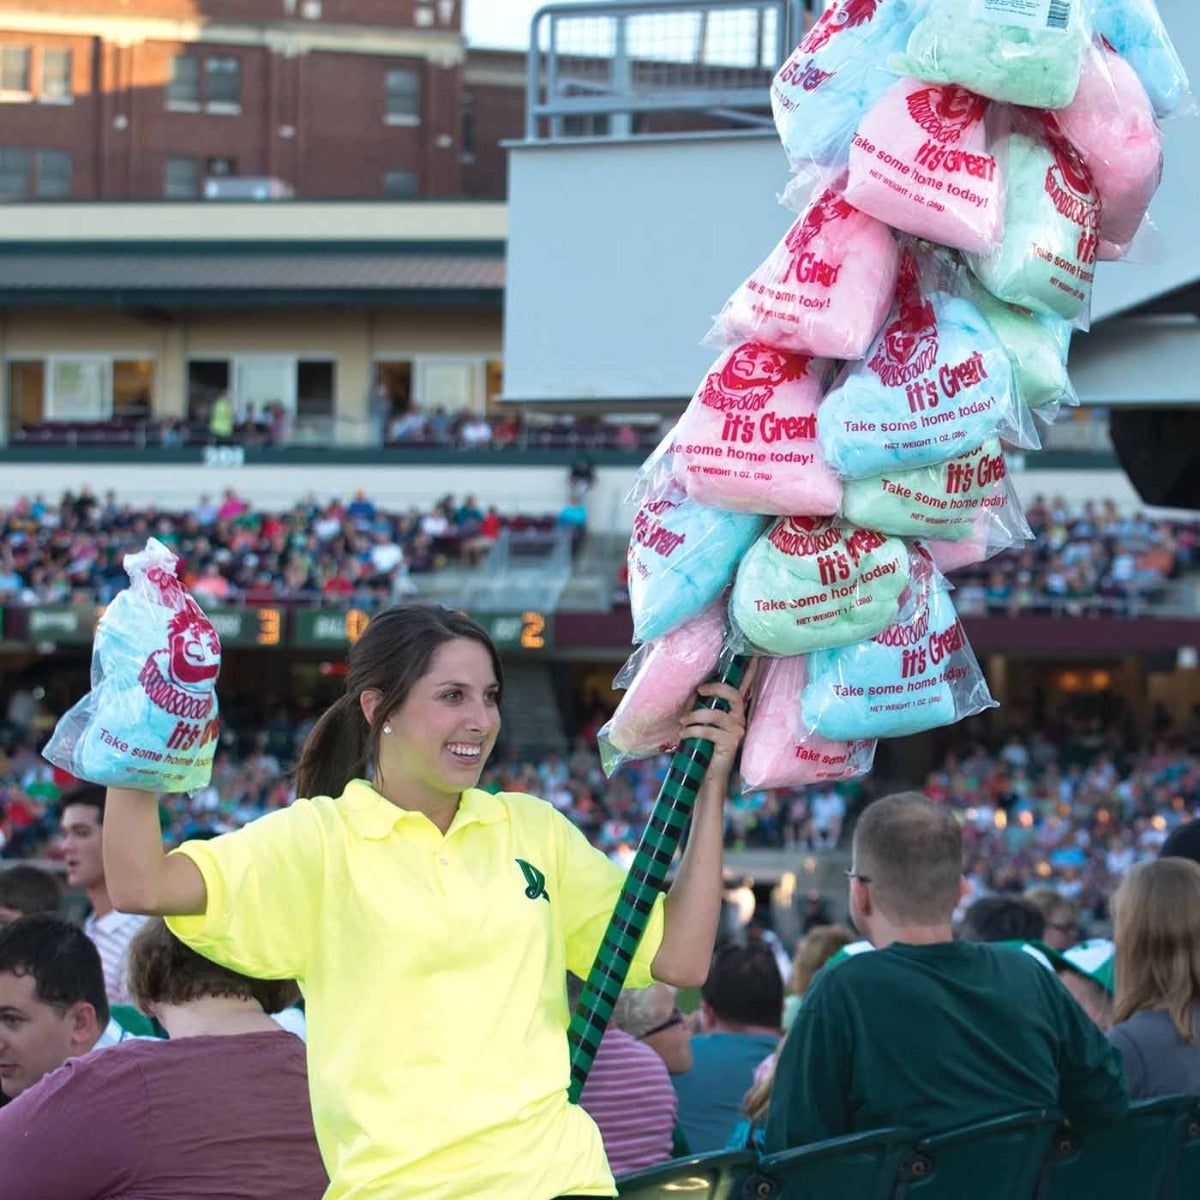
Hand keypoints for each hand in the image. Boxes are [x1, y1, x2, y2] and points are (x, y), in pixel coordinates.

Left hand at [679, 658, 758, 776]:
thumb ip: (699, 707)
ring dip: (695, 716)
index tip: (755, 655)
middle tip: (699, 691)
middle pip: (734, 694)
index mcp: (734, 711)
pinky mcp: (730, 743)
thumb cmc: (702, 747)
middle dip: (716, 688)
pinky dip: (693, 731)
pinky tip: (684, 734)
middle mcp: (740, 719)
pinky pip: (710, 731)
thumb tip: (691, 693)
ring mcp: (737, 731)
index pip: (745, 688)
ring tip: (683, 722)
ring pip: (716, 714)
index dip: (750, 672)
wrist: (707, 775)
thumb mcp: (700, 723)